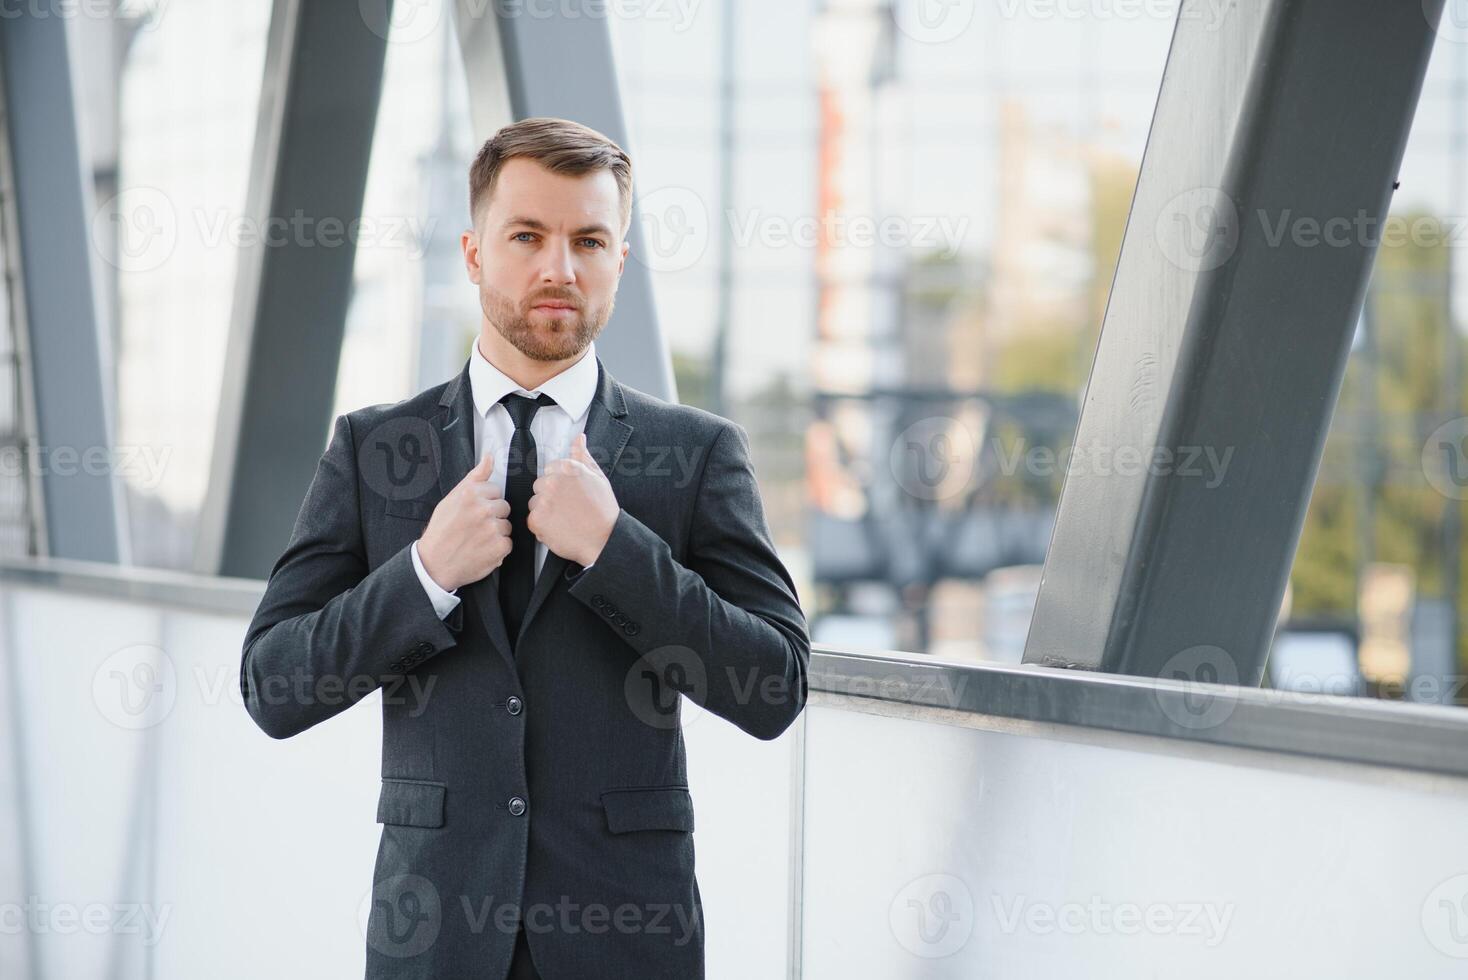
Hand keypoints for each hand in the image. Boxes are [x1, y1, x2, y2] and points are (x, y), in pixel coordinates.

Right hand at [416, 451, 512, 590]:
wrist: (434, 563)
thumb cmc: (441, 531)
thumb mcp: (452, 498)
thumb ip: (474, 477)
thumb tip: (489, 457)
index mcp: (471, 494)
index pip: (495, 491)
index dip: (485, 502)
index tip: (472, 512)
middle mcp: (483, 510)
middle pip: (504, 507)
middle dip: (492, 516)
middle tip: (474, 527)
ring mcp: (492, 529)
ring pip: (507, 525)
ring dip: (496, 533)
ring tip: (477, 539)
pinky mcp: (500, 547)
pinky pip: (508, 543)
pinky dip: (497, 549)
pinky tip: (482, 549)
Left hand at [526, 432, 617, 566]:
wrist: (604, 539)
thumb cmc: (603, 511)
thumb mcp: (598, 477)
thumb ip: (583, 456)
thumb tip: (579, 438)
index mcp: (567, 468)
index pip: (549, 470)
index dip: (560, 485)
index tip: (570, 495)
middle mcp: (552, 482)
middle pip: (539, 486)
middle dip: (550, 497)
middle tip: (568, 508)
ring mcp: (543, 501)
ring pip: (534, 503)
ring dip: (545, 512)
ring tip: (565, 519)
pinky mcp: (536, 519)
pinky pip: (532, 520)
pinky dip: (543, 527)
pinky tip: (559, 528)